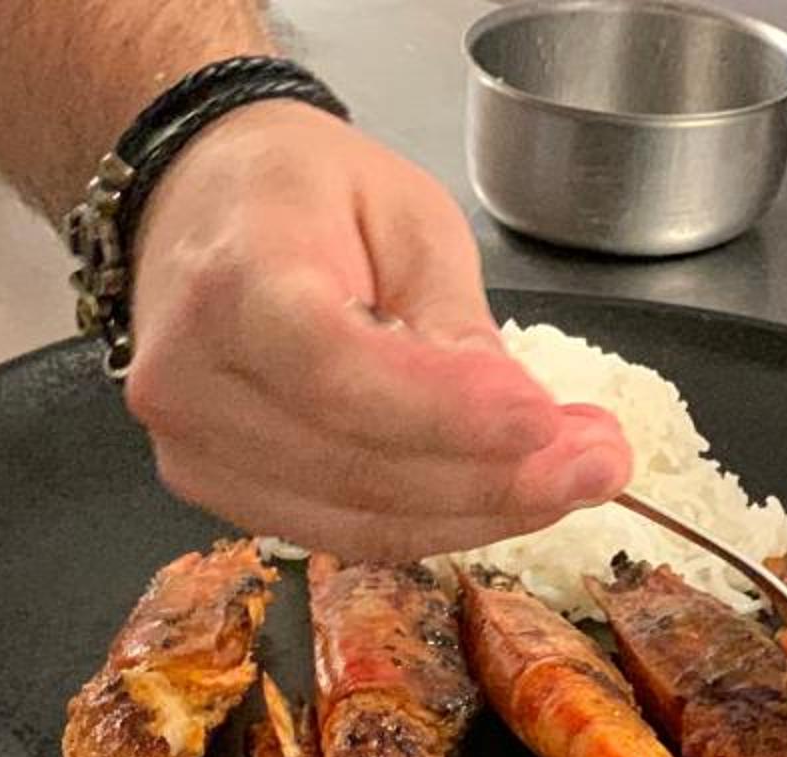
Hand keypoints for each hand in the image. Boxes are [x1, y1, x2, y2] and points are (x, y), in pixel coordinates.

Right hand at [121, 102, 630, 560]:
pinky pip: (335, 532)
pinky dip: (428, 524)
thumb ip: (455, 326)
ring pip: (353, 522)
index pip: (339, 373)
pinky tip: (496, 495)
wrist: (197, 206)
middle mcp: (189, 379)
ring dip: (475, 514)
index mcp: (233, 278)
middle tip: (600, 465)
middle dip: (493, 479)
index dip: (446, 412)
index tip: (546, 424)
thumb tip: (529, 433)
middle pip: (355, 467)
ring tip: (569, 482)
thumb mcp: (405, 217)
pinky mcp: (208, 491)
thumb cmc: (302, 194)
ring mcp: (186, 449)